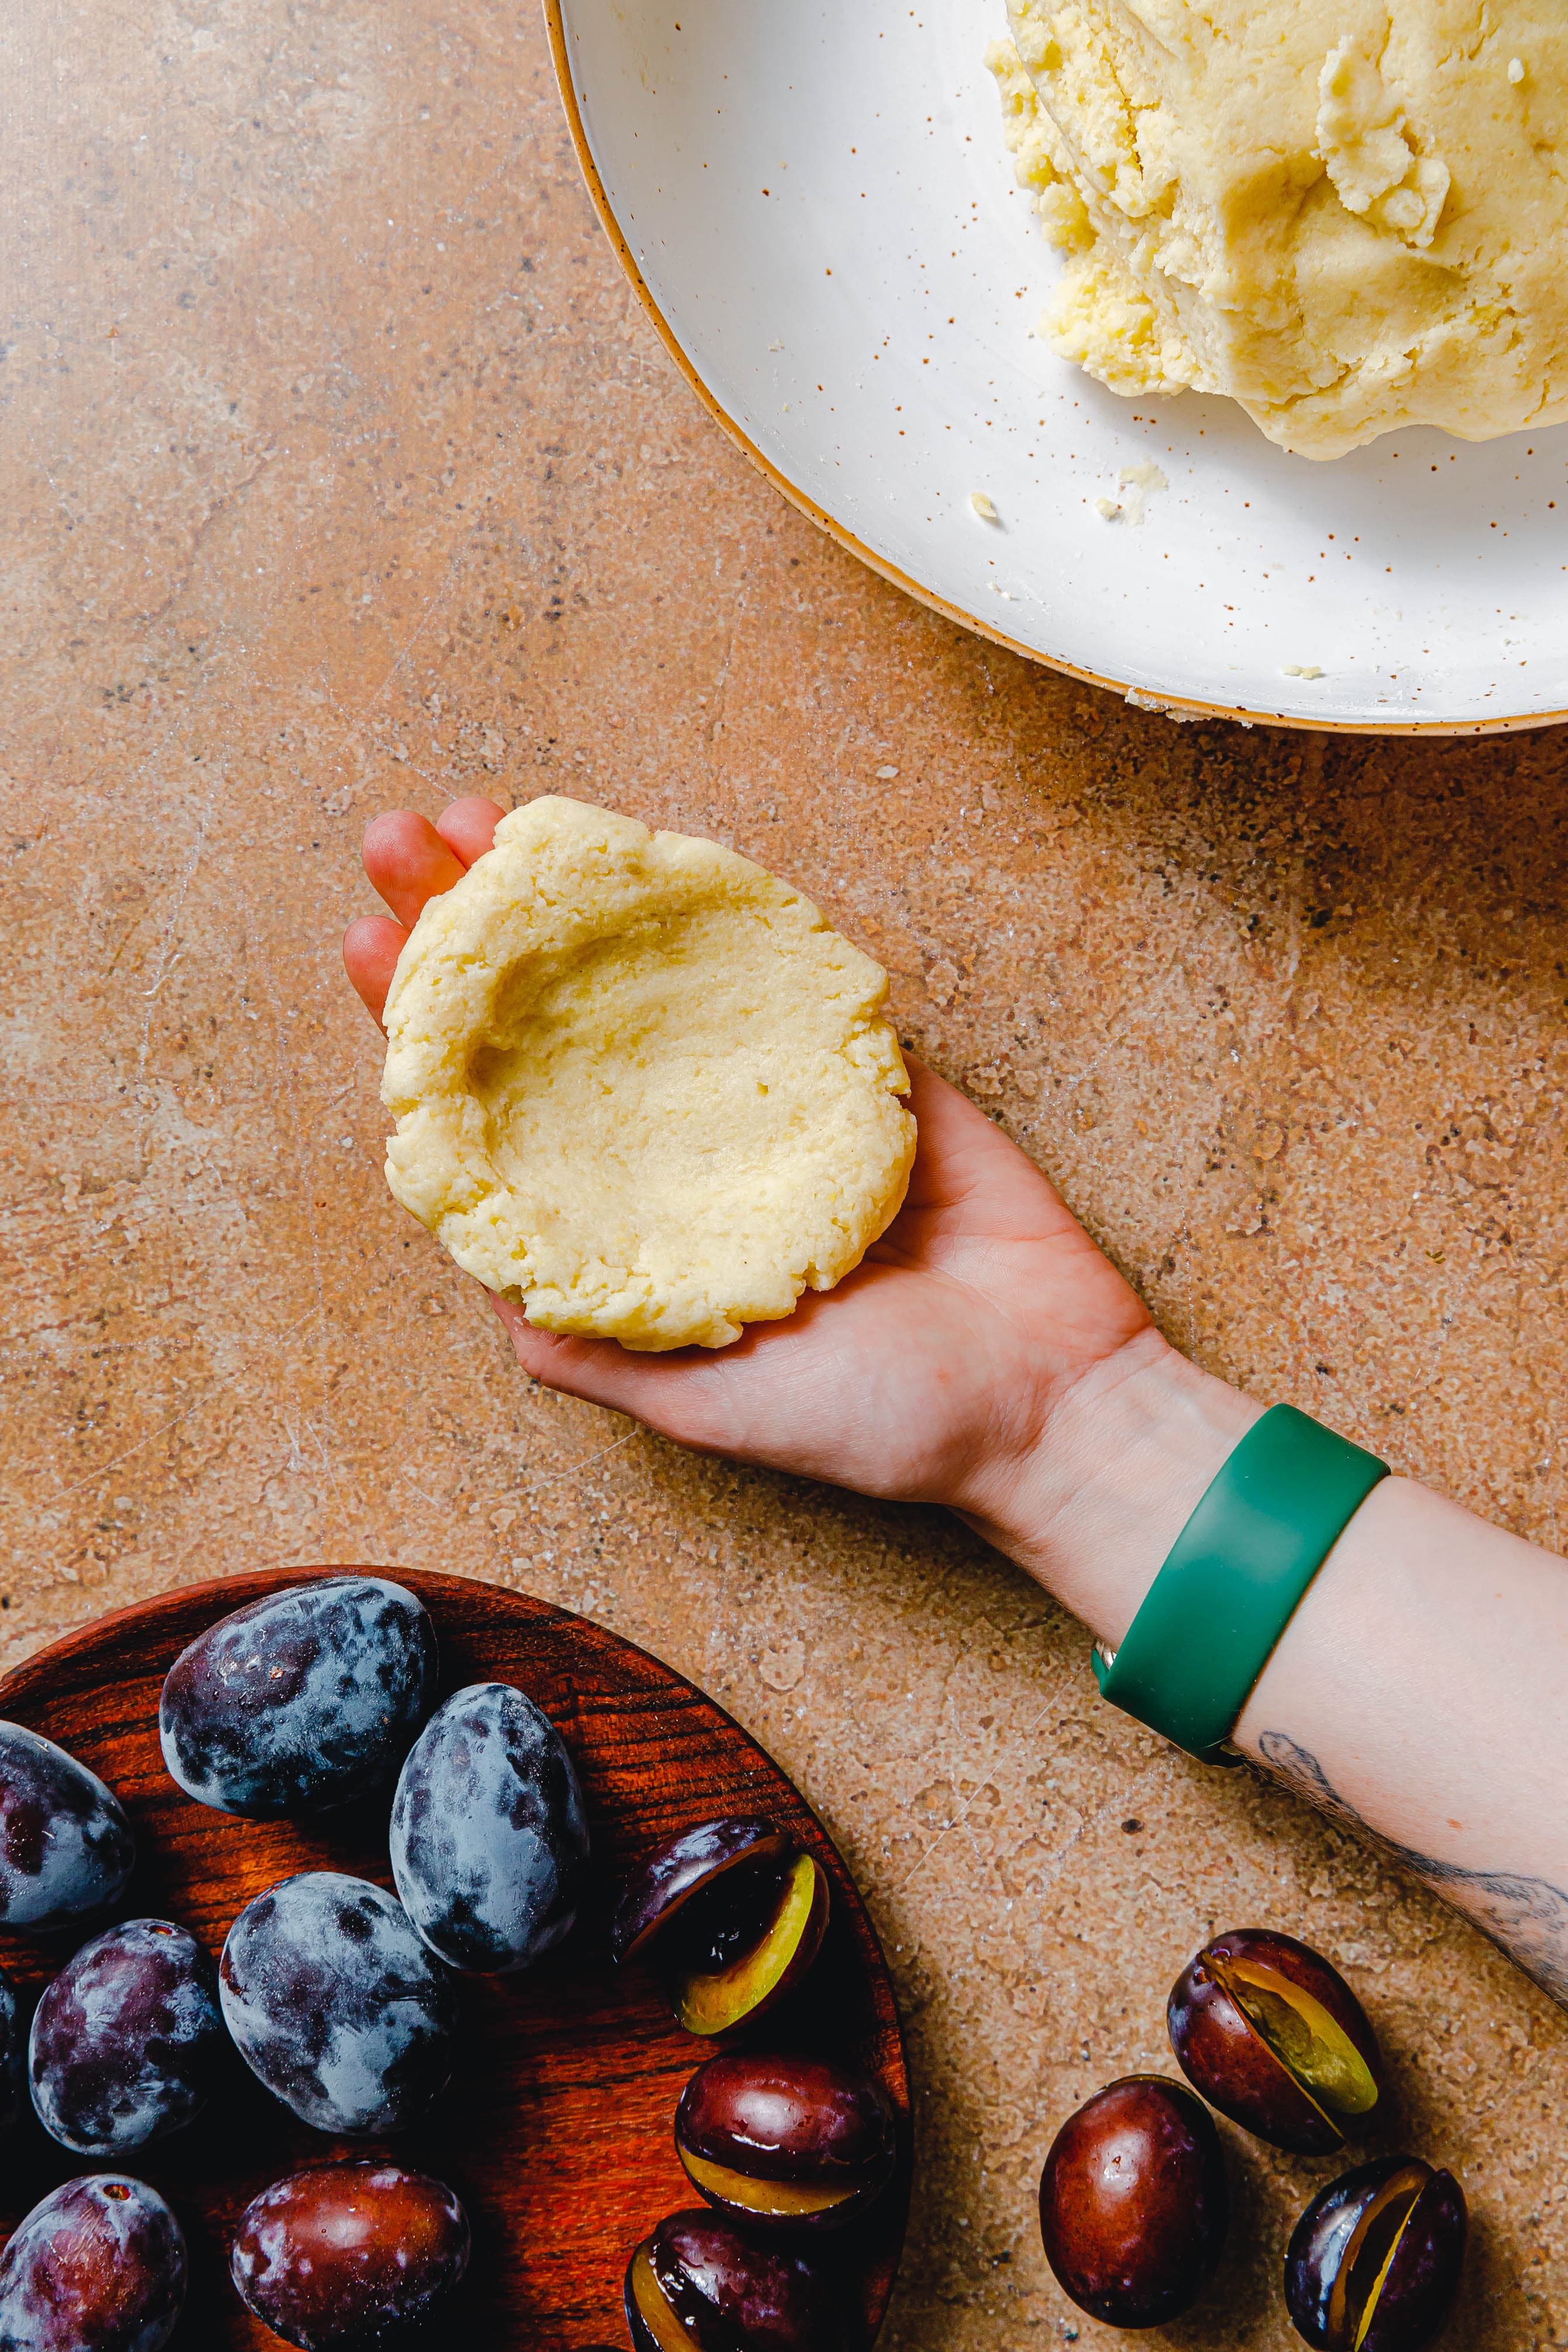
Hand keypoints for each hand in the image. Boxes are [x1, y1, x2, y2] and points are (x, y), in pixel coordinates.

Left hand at [343, 798, 1161, 1561]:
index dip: (423, 1033)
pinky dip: (713, 908)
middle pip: (546, 1026)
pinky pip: (774, 967)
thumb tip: (502, 1313)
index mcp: (628, 1237)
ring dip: (566, 896)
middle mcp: (676, 1157)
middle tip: (399, 839)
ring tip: (490, 819)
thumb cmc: (885, 1422)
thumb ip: (610, 1359)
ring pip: (645, 978)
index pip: (497, 1118)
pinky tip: (645, 854)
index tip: (367, 945)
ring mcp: (764, 1096)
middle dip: (467, 931)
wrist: (1052, 1394)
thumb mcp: (721, 1409)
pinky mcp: (856, 1060)